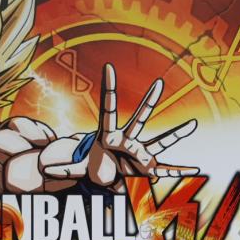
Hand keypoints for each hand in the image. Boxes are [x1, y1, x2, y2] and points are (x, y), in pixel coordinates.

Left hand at [45, 63, 198, 185]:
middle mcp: (128, 140)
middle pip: (140, 118)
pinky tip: (196, 171)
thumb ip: (64, 168)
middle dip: (150, 101)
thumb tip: (43, 168)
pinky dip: (180, 171)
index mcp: (108, 136)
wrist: (103, 173)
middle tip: (160, 82)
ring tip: (194, 124)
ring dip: (176, 134)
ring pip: (161, 141)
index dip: (109, 89)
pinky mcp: (147, 167)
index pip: (108, 109)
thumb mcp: (77, 168)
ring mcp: (140, 152)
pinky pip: (167, 169)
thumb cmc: (92, 166)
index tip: (109, 67)